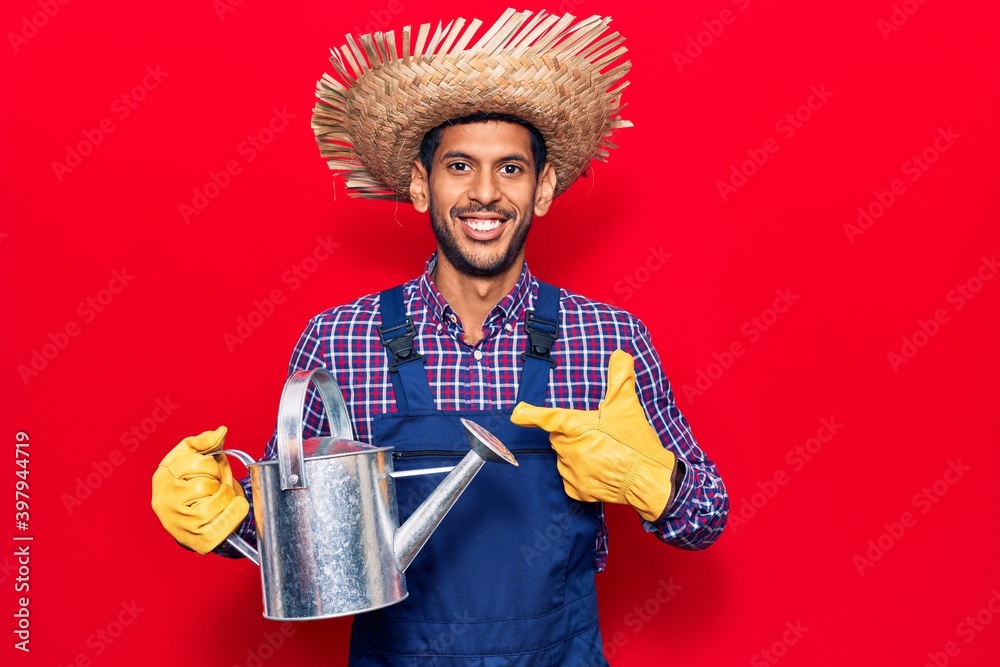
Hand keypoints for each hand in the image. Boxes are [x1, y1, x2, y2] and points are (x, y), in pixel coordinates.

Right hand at [151, 426, 249, 553]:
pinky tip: (231, 509)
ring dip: (228, 497)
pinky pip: (225, 524)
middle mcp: (166, 502)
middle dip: (221, 482)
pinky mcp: (196, 540)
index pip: (200, 463)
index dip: (213, 465)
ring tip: (222, 497)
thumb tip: (222, 431)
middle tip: (217, 485)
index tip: (210, 470)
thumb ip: (205, 441)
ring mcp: (179, 523)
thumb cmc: (187, 481)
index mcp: (163, 477)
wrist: (182, 516)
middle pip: (208, 485)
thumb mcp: (190, 455)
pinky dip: (235, 514)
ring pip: (216, 503)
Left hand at [510, 350, 675, 520]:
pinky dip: (580, 474)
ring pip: (564, 457)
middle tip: (597, 435)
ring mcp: (571, 472)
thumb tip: (620, 354)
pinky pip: (570, 478)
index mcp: (575, 426)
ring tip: (602, 453)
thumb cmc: (635, 442)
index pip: (546, 418)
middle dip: (572, 435)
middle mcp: (568, 450)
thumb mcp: (628, 405)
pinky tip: (598, 470)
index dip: (529, 414)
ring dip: (576, 454)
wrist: (648, 479)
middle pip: (559, 437)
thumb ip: (620, 377)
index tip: (518, 413)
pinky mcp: (576, 490)